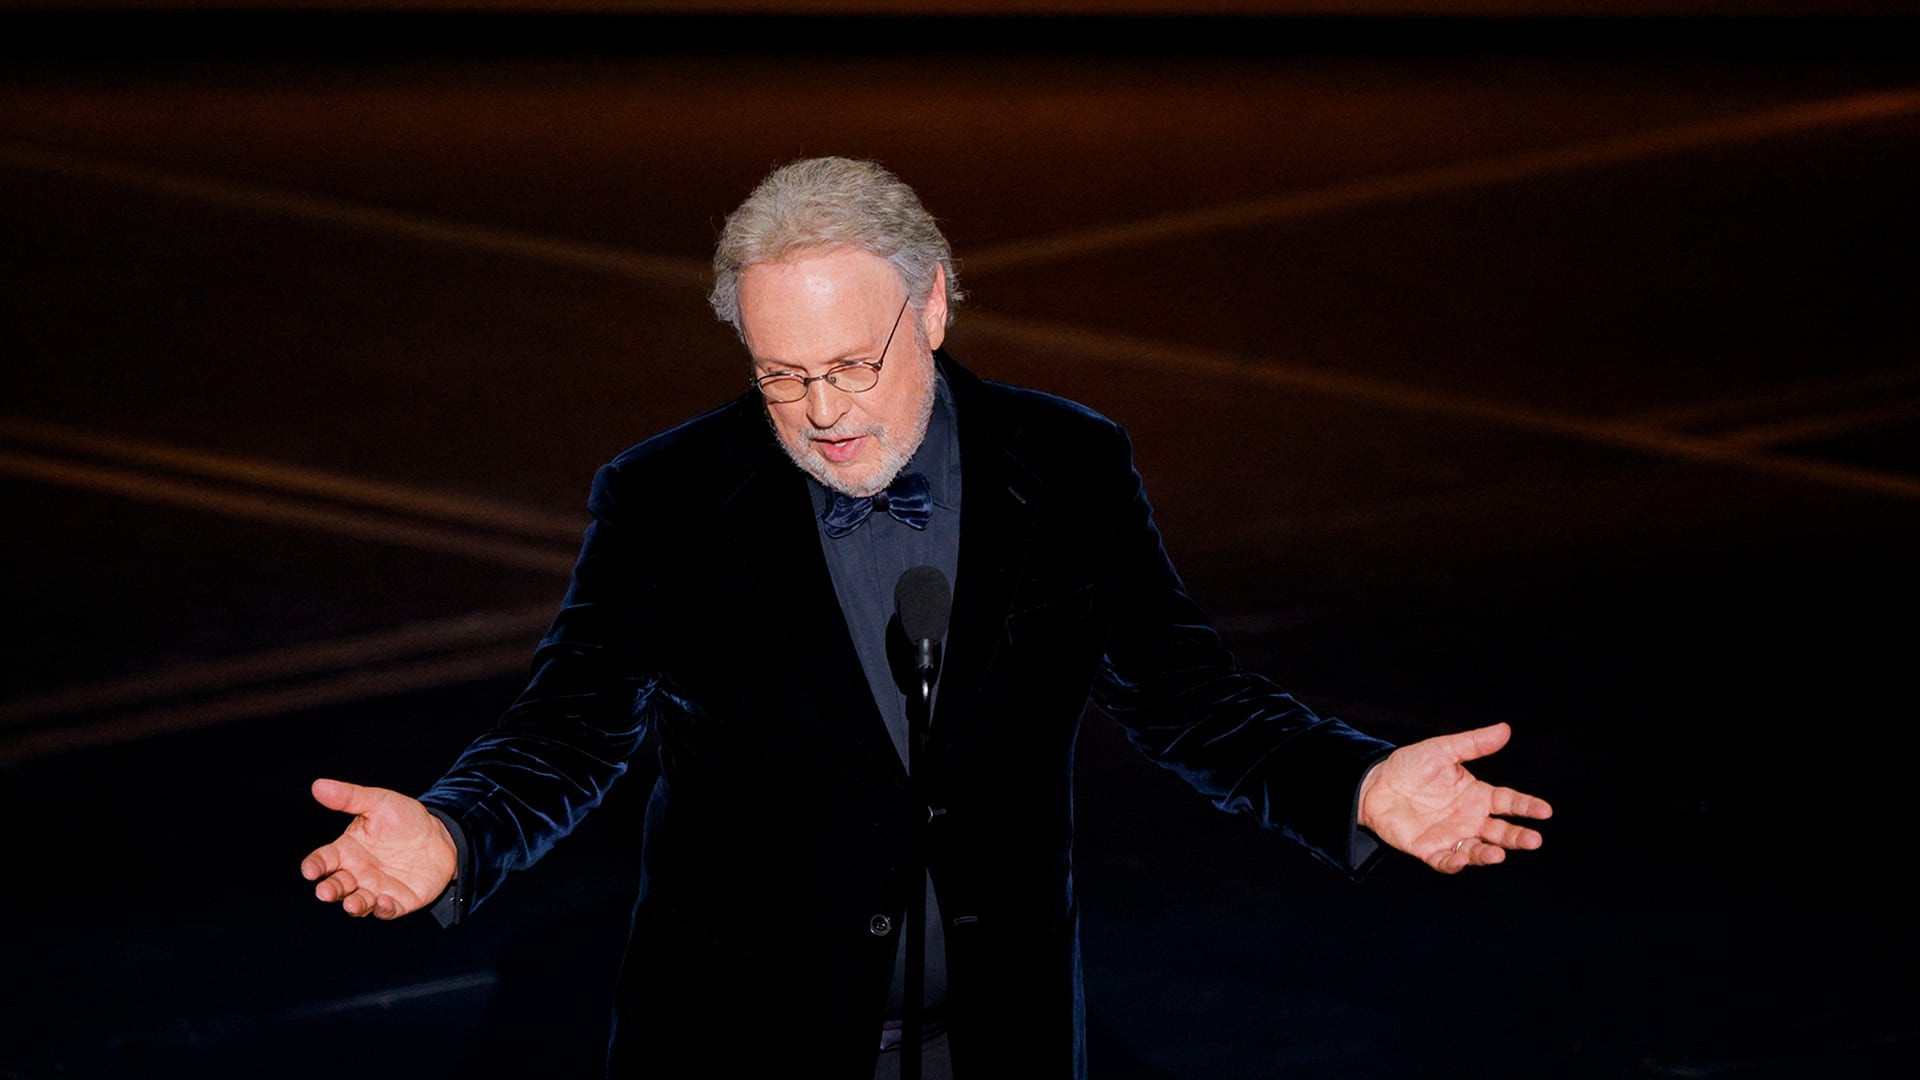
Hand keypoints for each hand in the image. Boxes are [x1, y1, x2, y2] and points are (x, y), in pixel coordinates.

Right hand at [300, 778, 456, 918]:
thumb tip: (318, 785)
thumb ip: (349, 797)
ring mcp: (376, 889)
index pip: (323, 860)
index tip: (309, 870)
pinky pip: (388, 910)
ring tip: (351, 903)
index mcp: (346, 851)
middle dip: (329, 890)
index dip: (314, 866)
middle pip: (336, 885)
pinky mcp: (398, 901)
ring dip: (353, 905)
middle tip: (325, 892)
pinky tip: (383, 903)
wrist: (440, 835)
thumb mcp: (378, 802)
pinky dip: (383, 909)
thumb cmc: (404, 819)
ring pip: (358, 902)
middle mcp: (357, 873)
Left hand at [1357, 722, 1551, 873]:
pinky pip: (1446, 861)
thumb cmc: (1410, 766)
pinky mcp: (1429, 850)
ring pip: (1477, 850)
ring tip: (1499, 854)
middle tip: (1534, 840)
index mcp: (1477, 796)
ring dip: (1489, 854)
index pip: (1509, 803)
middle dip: (1518, 837)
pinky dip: (1456, 863)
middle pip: (1501, 832)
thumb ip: (1473, 744)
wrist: (1374, 783)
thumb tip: (1505, 729)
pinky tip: (1463, 858)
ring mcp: (1451, 836)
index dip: (1527, 807)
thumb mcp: (1442, 750)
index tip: (1545, 811)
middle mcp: (1469, 819)